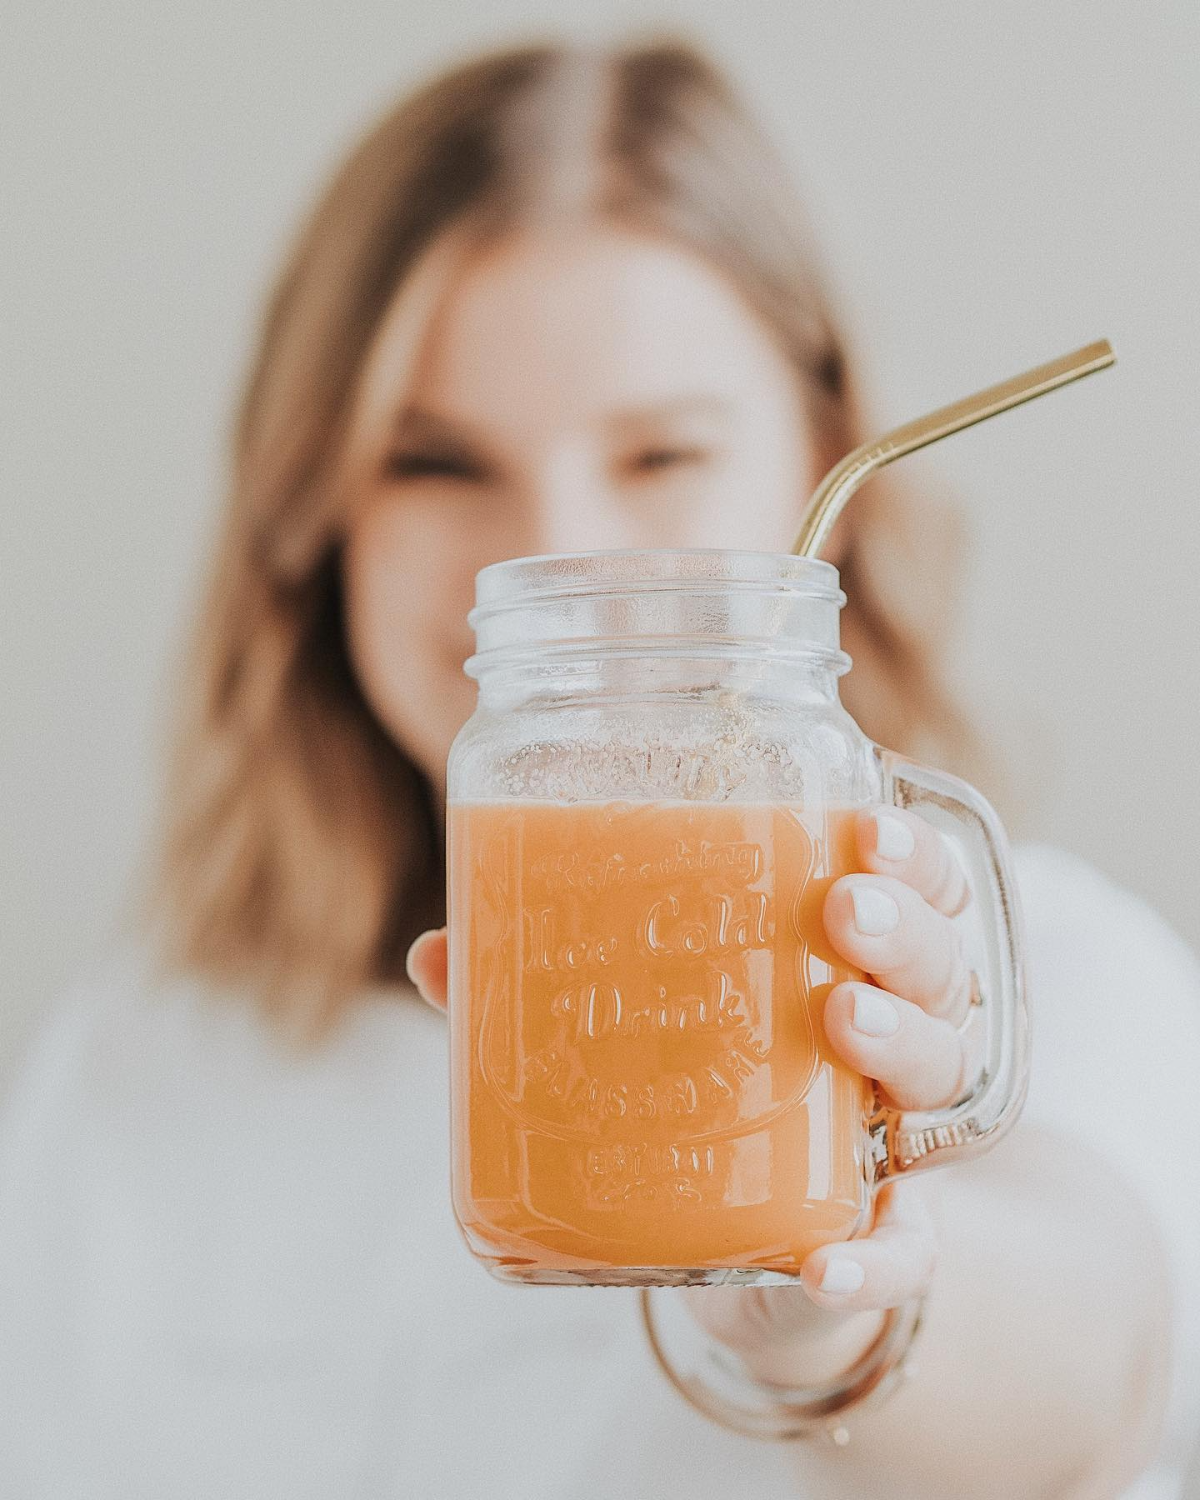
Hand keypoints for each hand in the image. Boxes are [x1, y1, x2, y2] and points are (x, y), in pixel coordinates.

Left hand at [405, 805, 977, 1368]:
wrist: (742, 1251)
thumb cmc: (699, 1096)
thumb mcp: (636, 1029)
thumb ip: (545, 989)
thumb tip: (435, 953)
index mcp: (845, 965)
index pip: (917, 892)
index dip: (911, 855)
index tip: (867, 823)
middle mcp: (892, 1045)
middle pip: (944, 975)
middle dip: (905, 932)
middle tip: (843, 910)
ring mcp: (894, 1145)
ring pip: (941, 1085)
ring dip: (902, 1043)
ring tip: (840, 1018)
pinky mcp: (881, 1243)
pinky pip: (904, 1254)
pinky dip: (874, 1260)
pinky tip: (826, 1261)